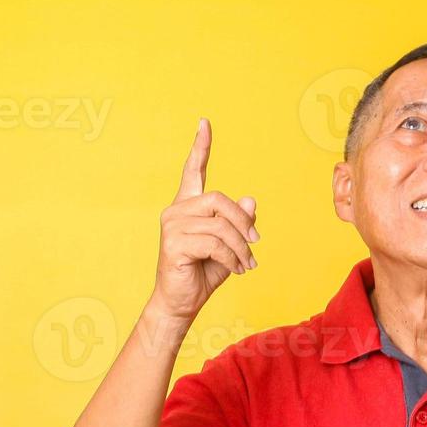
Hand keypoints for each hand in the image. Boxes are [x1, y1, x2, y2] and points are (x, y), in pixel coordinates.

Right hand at [153, 119, 259, 320]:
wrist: (182, 303)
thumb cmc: (204, 273)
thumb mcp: (230, 246)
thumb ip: (239, 224)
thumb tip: (250, 201)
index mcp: (188, 206)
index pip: (194, 171)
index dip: (200, 147)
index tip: (205, 123)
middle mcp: (176, 211)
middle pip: (220, 200)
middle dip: (243, 224)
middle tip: (255, 246)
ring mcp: (172, 226)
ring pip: (221, 225)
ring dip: (241, 248)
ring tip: (247, 264)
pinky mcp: (174, 243)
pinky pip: (215, 244)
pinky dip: (232, 258)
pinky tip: (236, 269)